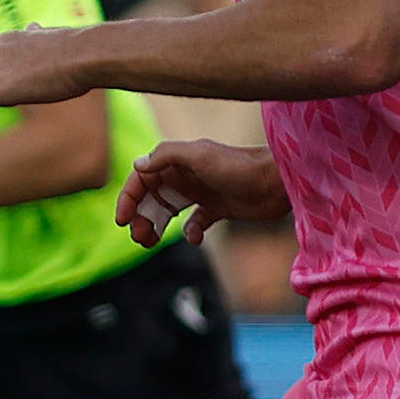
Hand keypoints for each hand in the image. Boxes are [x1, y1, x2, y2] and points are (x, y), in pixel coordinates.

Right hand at [114, 138, 286, 245]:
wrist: (277, 181)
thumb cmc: (239, 166)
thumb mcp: (199, 155)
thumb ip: (166, 156)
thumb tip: (138, 165)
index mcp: (176, 163)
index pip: (141, 180)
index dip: (128, 198)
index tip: (123, 220)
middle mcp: (185, 177)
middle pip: (151, 198)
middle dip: (140, 217)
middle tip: (139, 237)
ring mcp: (200, 193)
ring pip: (167, 212)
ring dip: (156, 227)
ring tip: (151, 243)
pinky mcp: (217, 209)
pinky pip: (194, 223)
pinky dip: (190, 233)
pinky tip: (194, 238)